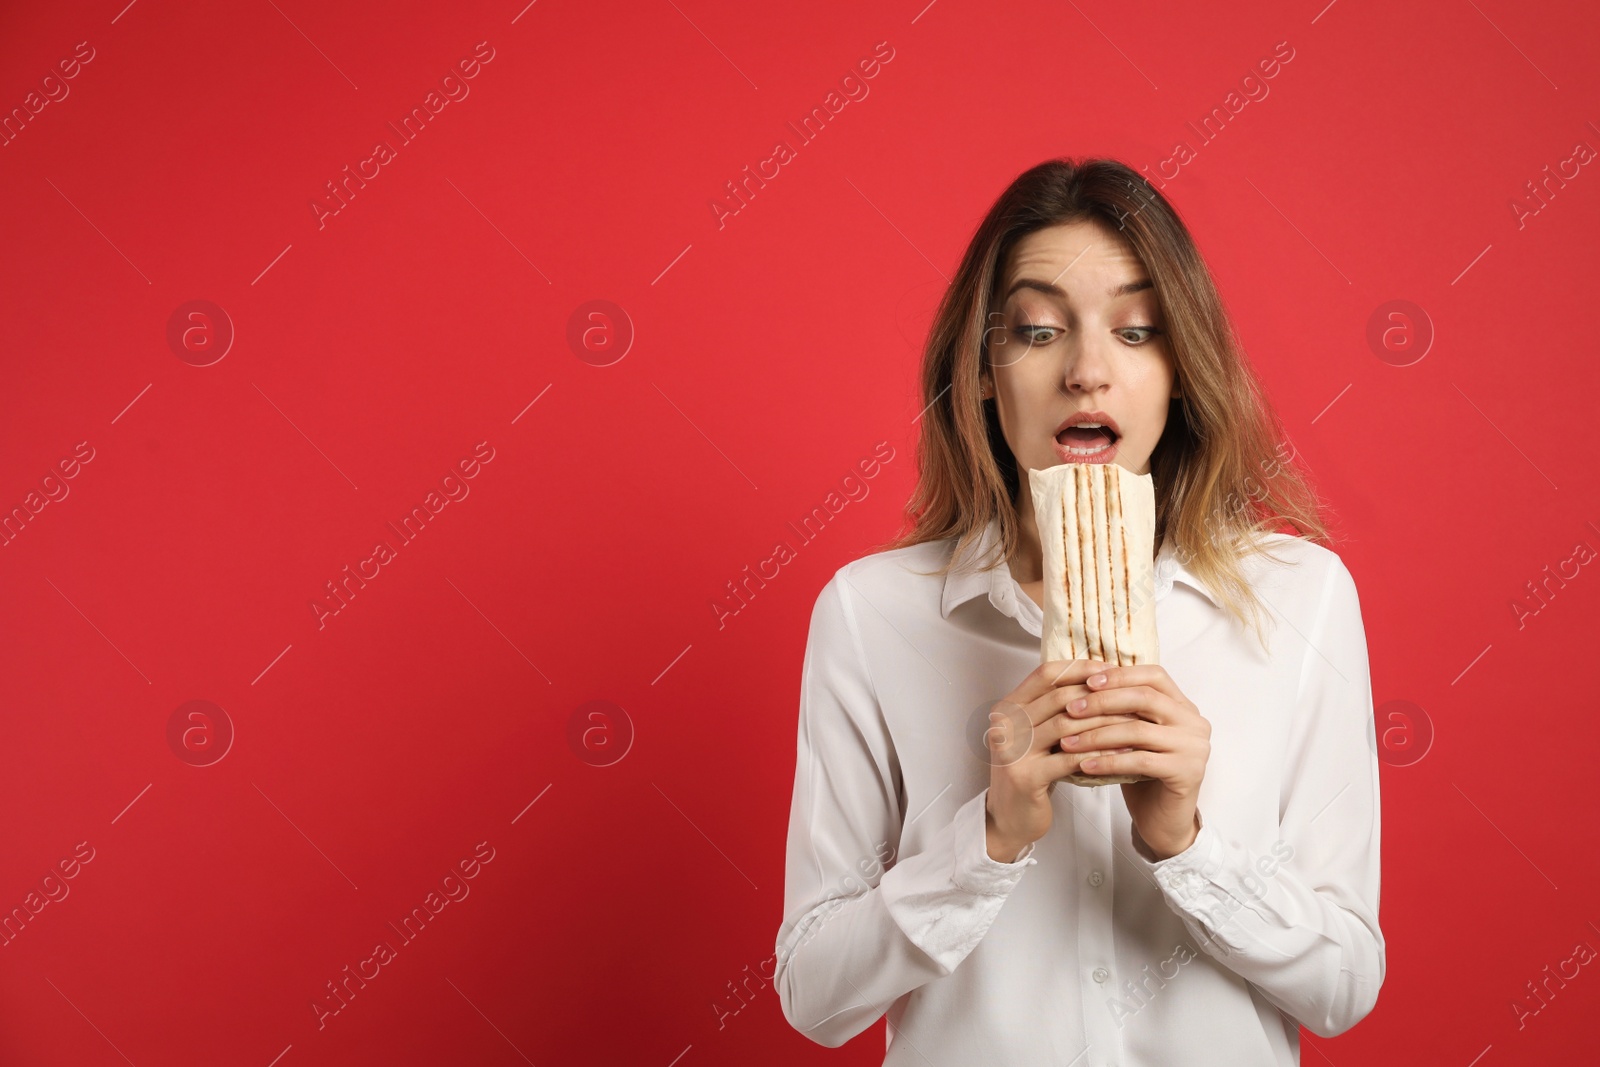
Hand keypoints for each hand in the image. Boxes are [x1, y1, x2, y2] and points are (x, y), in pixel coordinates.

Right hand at [983, 659, 1141, 860]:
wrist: (1009, 817)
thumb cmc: (1031, 772)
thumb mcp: (1037, 736)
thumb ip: (1055, 710)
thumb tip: (1099, 680)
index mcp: (1008, 708)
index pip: (1046, 674)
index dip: (1080, 669)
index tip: (1111, 671)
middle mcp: (1005, 724)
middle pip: (1059, 697)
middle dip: (1099, 696)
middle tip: (1131, 698)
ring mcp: (1012, 750)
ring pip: (1067, 725)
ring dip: (1104, 723)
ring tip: (1133, 723)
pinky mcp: (1026, 777)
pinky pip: (1070, 758)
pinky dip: (1099, 753)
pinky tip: (1121, 752)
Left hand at [1061, 663, 1210, 858]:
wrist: (1163, 820)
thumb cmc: (1144, 775)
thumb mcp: (1133, 736)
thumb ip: (1122, 711)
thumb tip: (1080, 684)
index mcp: (1183, 706)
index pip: (1154, 676)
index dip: (1120, 675)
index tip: (1087, 682)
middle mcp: (1194, 723)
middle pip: (1145, 698)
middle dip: (1102, 702)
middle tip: (1070, 709)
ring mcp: (1194, 748)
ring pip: (1138, 730)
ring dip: (1096, 735)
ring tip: (1067, 741)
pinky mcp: (1187, 773)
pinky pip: (1140, 761)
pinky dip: (1108, 761)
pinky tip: (1084, 765)